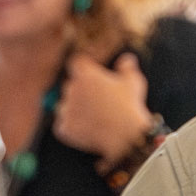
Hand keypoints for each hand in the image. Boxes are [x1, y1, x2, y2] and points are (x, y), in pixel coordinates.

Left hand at [53, 52, 152, 170]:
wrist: (123, 136)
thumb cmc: (129, 106)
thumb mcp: (133, 82)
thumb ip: (127, 67)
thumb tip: (126, 59)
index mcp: (86, 75)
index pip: (76, 63)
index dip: (83, 68)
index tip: (90, 74)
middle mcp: (71, 90)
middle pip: (70, 85)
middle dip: (81, 91)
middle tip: (96, 100)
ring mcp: (64, 109)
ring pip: (64, 105)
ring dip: (74, 109)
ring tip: (93, 116)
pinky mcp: (62, 128)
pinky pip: (63, 124)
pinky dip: (72, 126)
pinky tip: (88, 128)